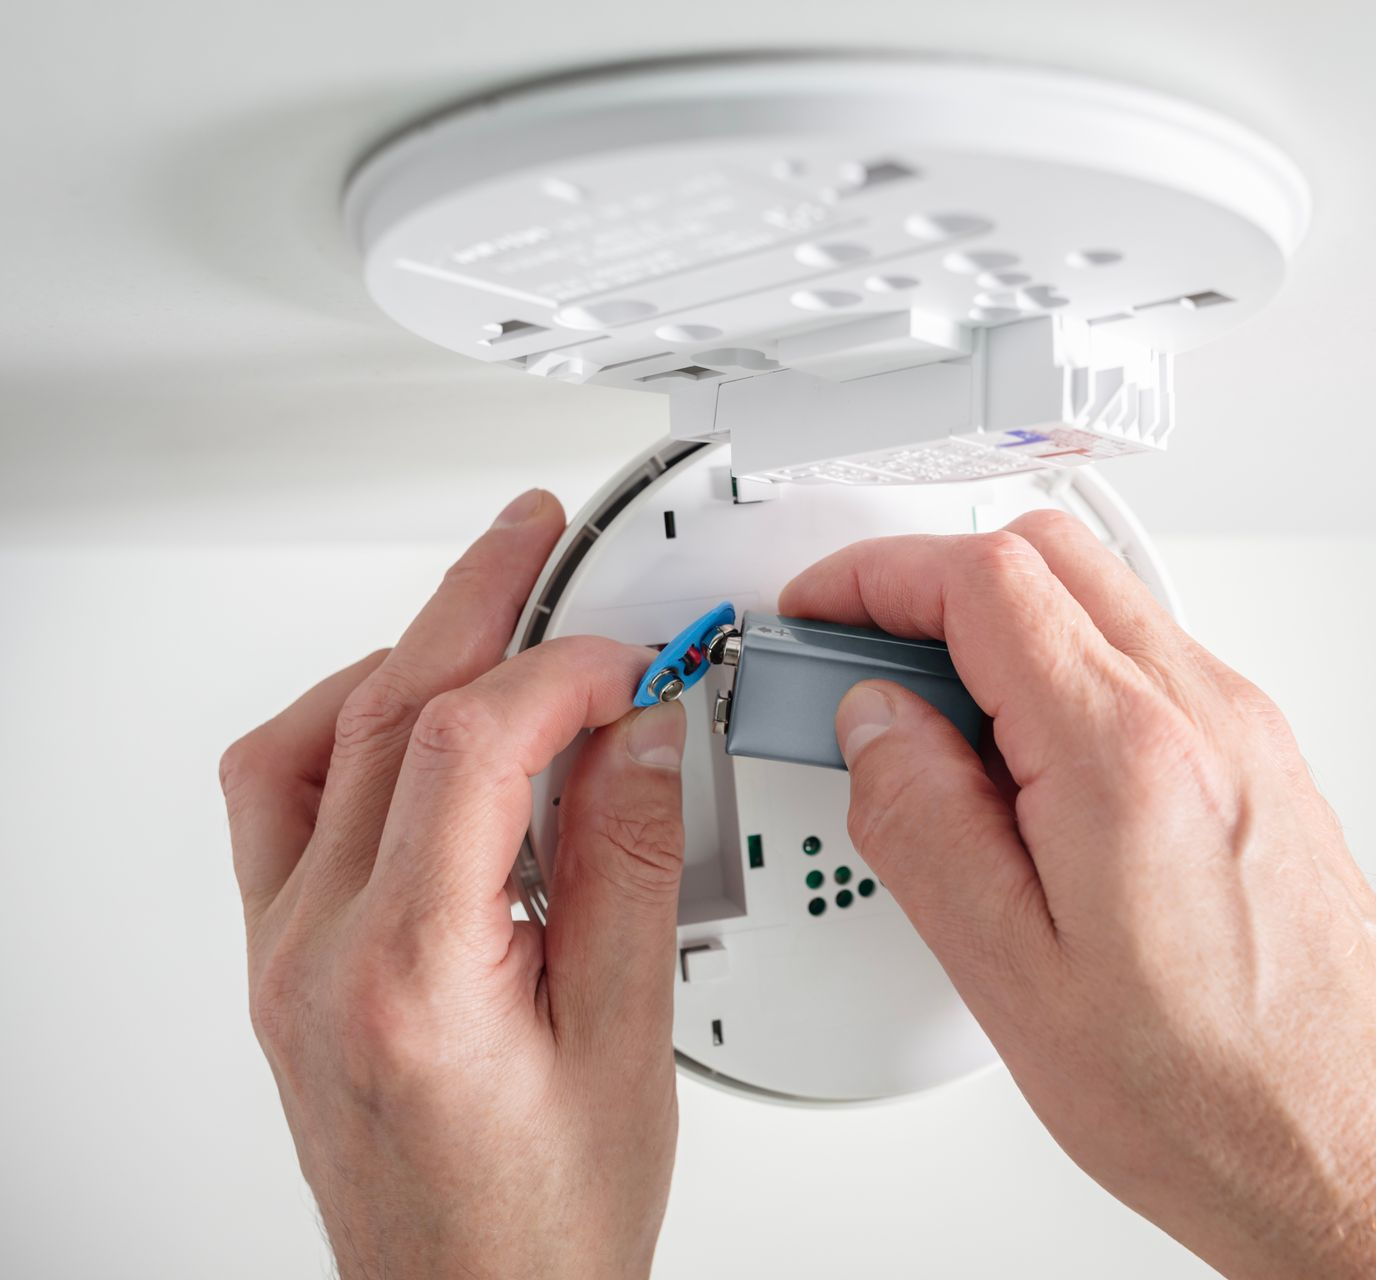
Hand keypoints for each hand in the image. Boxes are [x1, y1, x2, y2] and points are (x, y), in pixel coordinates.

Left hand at [220, 489, 688, 1279]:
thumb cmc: (545, 1218)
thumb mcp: (629, 1036)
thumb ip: (633, 863)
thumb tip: (644, 731)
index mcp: (408, 973)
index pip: (466, 743)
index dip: (560, 669)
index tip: (633, 660)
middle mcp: (314, 953)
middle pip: (381, 713)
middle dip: (473, 605)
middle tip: (537, 542)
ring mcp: (280, 955)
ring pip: (308, 744)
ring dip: (400, 659)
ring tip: (484, 618)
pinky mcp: (281, 960)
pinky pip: (280, 801)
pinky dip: (345, 729)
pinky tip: (410, 722)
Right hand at [782, 510, 1375, 1279]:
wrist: (1363, 1156)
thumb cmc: (1218, 1096)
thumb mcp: (1015, 979)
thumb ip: (923, 825)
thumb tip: (875, 726)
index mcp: (1128, 756)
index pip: (984, 581)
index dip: (876, 576)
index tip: (821, 613)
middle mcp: (1203, 715)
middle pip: (1046, 555)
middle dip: (930, 580)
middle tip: (859, 656)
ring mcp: (1243, 732)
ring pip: (1098, 600)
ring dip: (997, 627)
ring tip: (928, 731)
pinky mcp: (1260, 765)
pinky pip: (1141, 664)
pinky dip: (1059, 673)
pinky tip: (1019, 772)